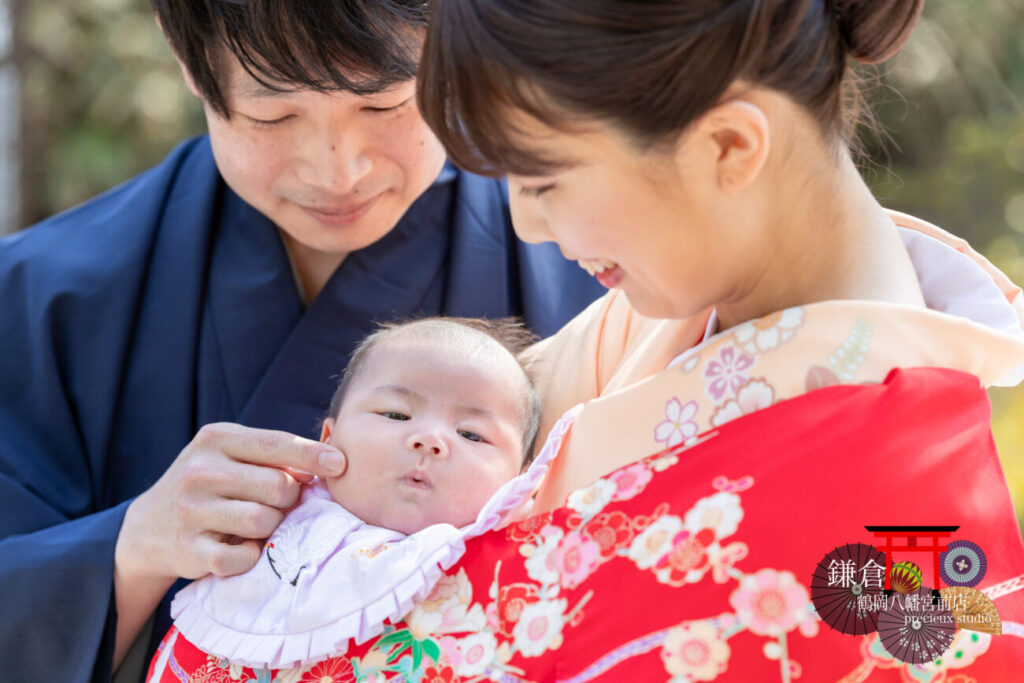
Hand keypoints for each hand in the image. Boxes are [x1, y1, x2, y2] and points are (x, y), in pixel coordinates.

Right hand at [116, 422, 346, 583]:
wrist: (147, 527)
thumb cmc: (210, 485)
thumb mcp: (231, 454)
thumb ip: (274, 454)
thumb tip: (332, 461)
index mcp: (216, 438)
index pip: (276, 443)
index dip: (313, 456)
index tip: (340, 465)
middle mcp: (200, 470)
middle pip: (279, 487)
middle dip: (289, 498)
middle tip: (276, 503)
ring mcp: (192, 511)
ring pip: (265, 521)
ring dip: (271, 527)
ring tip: (256, 524)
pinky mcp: (189, 549)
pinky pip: (243, 556)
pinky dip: (250, 556)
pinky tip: (240, 546)